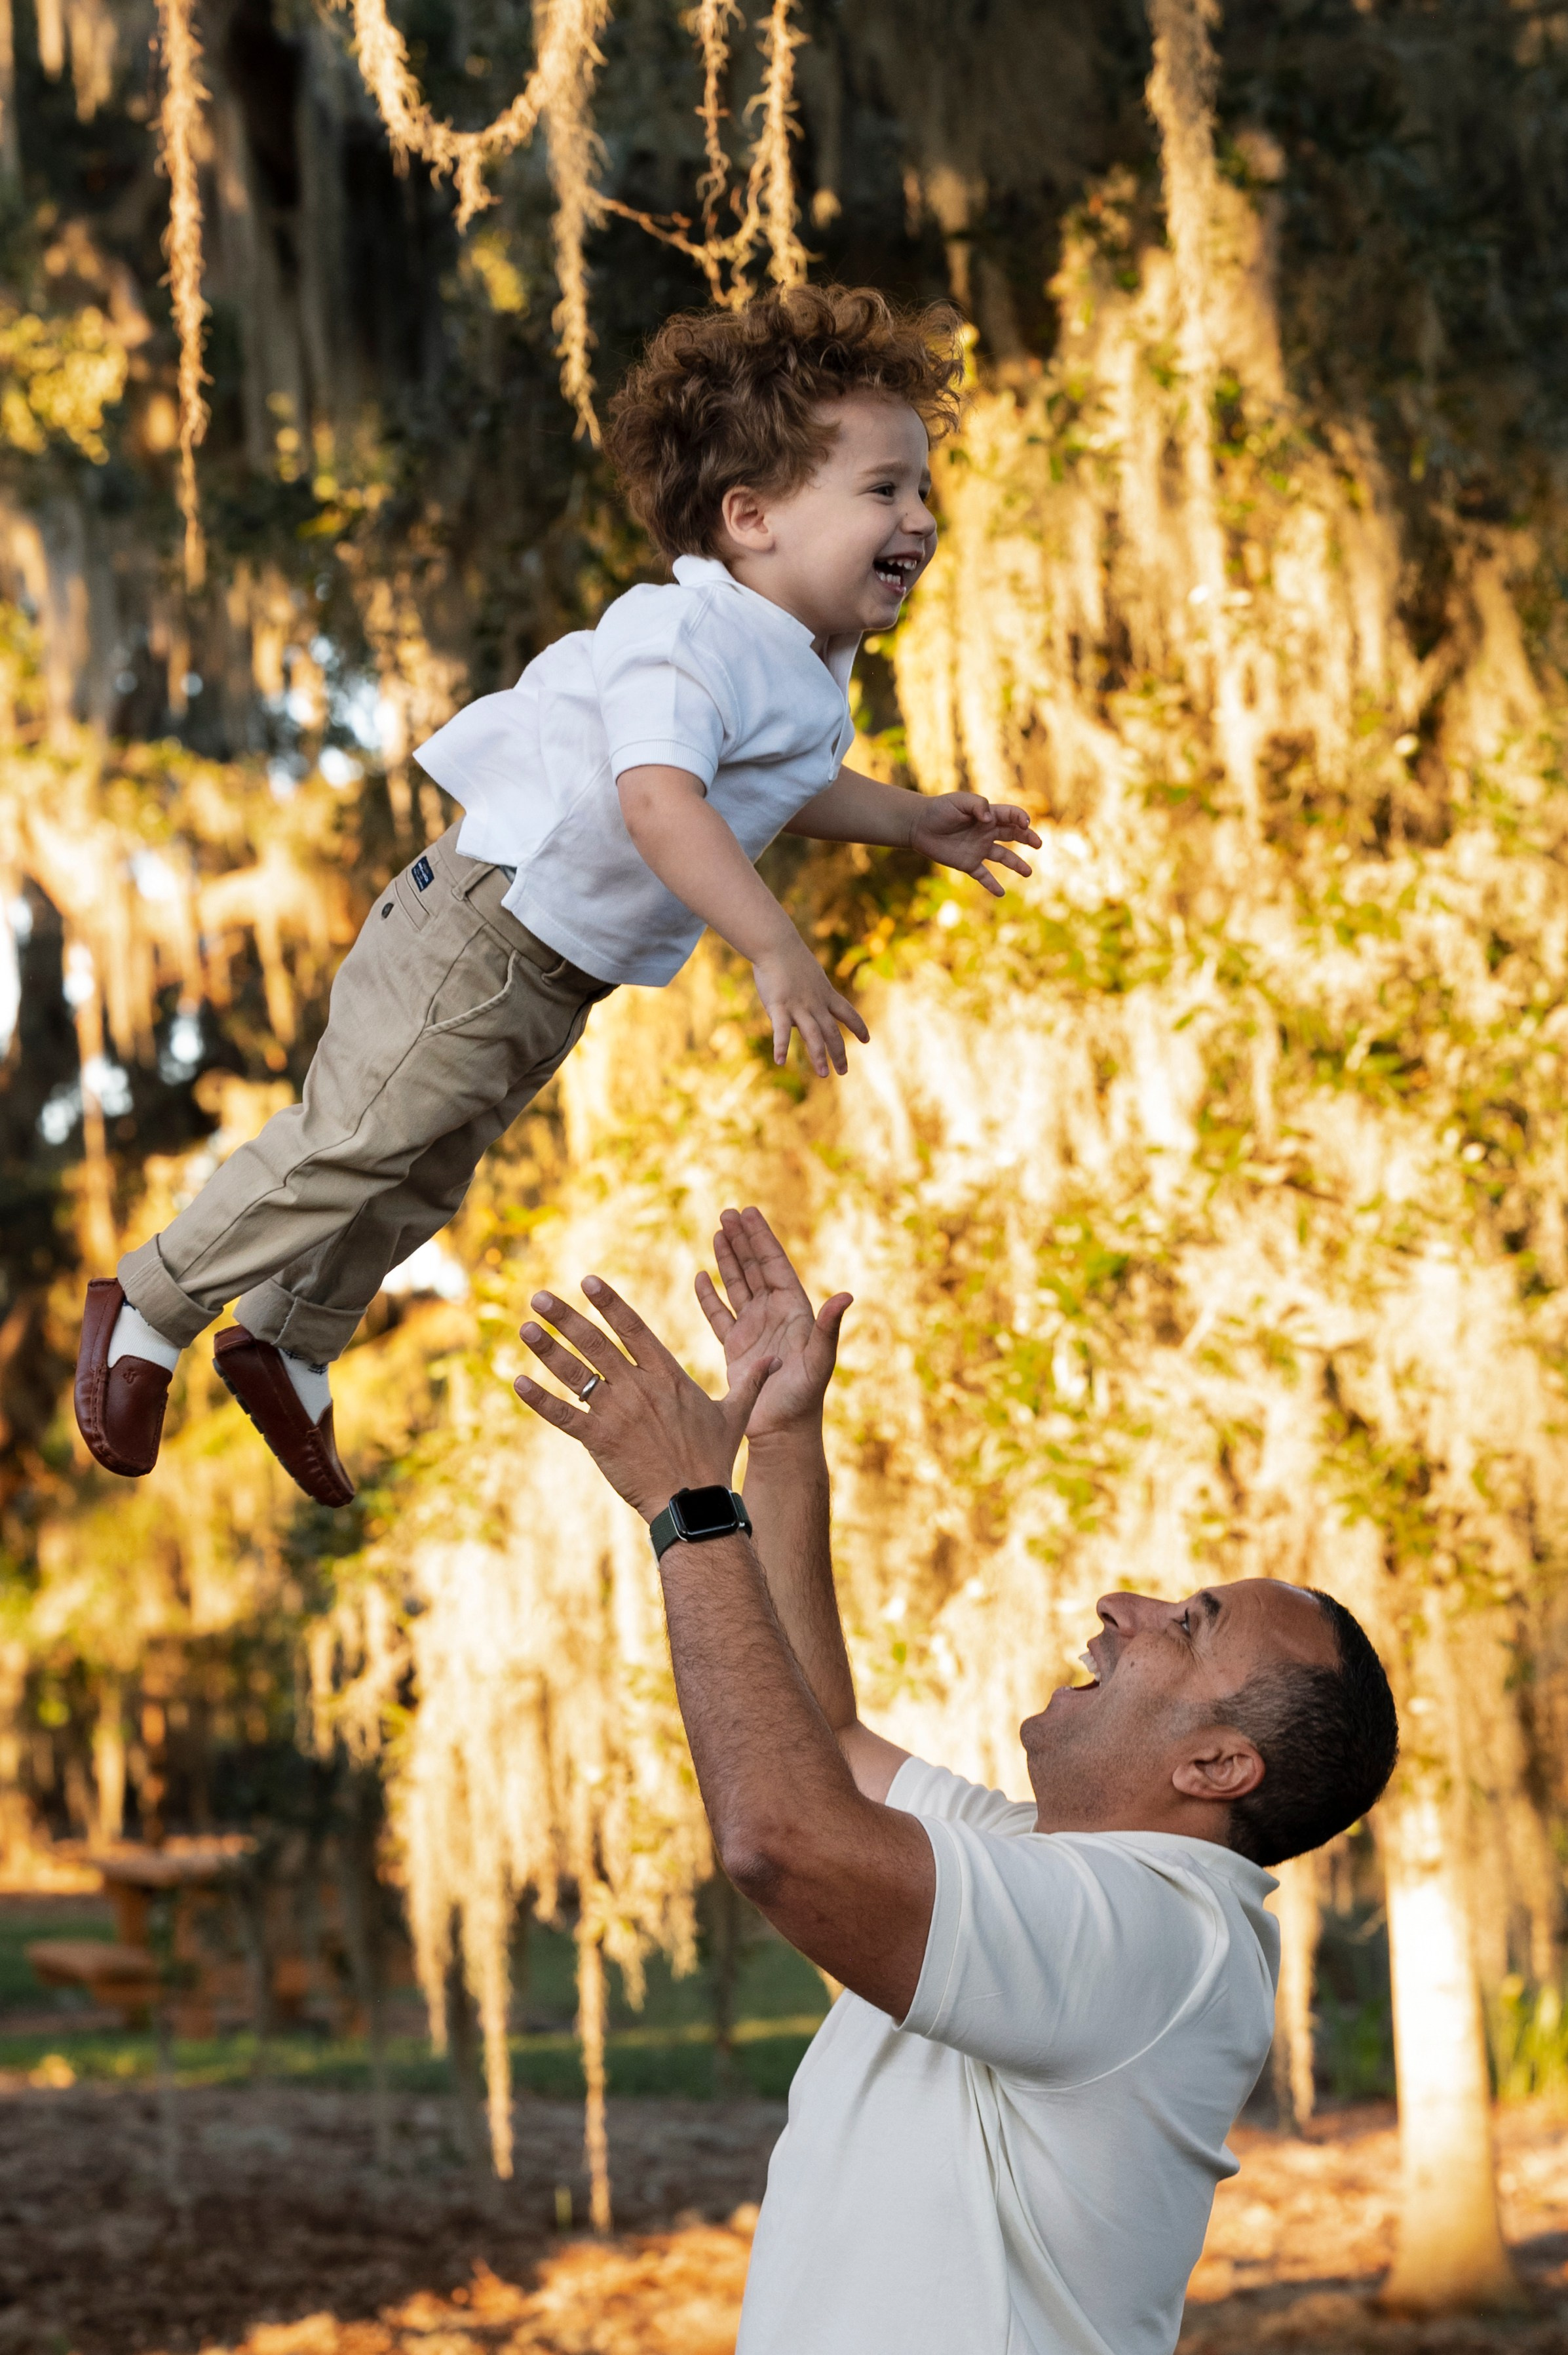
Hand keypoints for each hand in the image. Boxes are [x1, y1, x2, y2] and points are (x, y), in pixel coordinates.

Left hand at [514, 1278, 777, 1520]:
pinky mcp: (598, 1439)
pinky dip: (539, 1398)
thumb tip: (775, 1360)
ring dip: (548, 1349)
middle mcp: (637, 1386)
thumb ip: (750, 1382)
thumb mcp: (734, 1414)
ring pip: (575, 1373)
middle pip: (596, 1342)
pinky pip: (563, 1414)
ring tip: (525, 1328)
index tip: (588, 1281)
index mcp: (666, 1374)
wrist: (692, 1500)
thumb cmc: (714, 1458)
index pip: (633, 1328)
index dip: (609, 1303)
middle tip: (539, 1296)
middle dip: (566, 1317)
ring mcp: (615, 1412)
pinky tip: (517, 1381)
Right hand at [695, 1207, 851, 1443]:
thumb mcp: (819, 1361)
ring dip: (728, 1260)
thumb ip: (829, 1327)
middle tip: (728, 1212)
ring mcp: (755, 1331)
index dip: (762, 1239)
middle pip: (756, 1269)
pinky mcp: (736, 1348)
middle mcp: (775, 1316)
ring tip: (717, 1232)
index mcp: (795, 1312)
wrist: (782, 1431)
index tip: (749, 1212)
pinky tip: (701, 1276)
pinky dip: (710, 1296)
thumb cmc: (805, 1398)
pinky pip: (720, 1315)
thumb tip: (847, 1294)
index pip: (776, 1266)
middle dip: (742, 1240)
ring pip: (738, 1286)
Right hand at [751, 928, 870, 1077]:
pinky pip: (780, 1031)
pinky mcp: (778, 1006)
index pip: (847, 1013)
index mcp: (825, 994)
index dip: (858, 1027)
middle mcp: (816, 1003)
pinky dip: (781, 1047)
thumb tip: (807, 1011)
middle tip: (844, 1072)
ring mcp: (798, 1006)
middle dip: (839, 1053)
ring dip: (820, 1056)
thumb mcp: (809, 975)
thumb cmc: (790, 957)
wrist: (776, 943)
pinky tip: (780, 1062)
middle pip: (832, 1032)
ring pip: (813, 1035)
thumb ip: (811, 993)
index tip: (867, 1040)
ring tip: (825, 1074)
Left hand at [907, 792, 1040, 897]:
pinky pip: (983, 875)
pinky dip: (992, 884)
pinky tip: (1001, 893)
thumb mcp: (958, 801)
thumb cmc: (938, 809)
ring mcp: (979, 849)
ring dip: (1017, 864)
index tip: (1025, 824)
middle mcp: (986, 832)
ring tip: (1028, 873)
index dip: (1021, 818)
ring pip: (1003, 857)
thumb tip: (989, 819)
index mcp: (987, 816)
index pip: (1011, 816)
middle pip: (1013, 835)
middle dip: (1027, 838)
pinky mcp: (968, 863)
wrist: (918, 825)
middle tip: (1038, 844)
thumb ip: (977, 806)